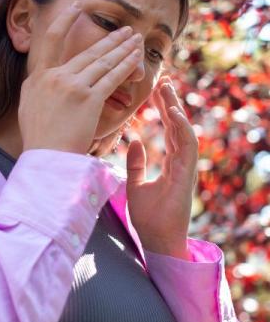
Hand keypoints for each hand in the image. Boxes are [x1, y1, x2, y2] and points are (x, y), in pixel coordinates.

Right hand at [19, 4, 143, 154]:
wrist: (46, 157)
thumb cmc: (38, 137)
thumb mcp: (28, 105)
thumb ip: (36, 86)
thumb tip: (39, 75)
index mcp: (37, 77)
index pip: (50, 40)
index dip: (64, 20)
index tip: (77, 6)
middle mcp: (54, 77)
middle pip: (87, 52)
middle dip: (111, 39)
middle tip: (125, 30)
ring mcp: (72, 87)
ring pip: (103, 61)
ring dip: (122, 49)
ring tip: (135, 39)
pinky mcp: (88, 100)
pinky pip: (112, 78)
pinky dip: (126, 66)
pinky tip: (136, 58)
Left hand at [125, 75, 198, 258]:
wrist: (155, 241)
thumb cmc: (148, 217)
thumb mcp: (135, 184)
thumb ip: (137, 163)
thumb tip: (134, 141)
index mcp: (170, 163)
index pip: (168, 129)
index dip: (163, 109)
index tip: (155, 89)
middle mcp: (180, 163)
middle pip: (177, 126)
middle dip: (170, 102)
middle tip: (162, 79)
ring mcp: (185, 168)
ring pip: (184, 131)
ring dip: (176, 109)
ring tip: (167, 88)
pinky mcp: (186, 176)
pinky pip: (187, 147)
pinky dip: (182, 128)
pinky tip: (174, 113)